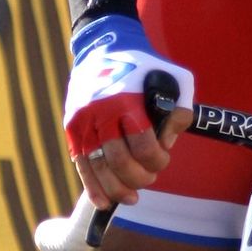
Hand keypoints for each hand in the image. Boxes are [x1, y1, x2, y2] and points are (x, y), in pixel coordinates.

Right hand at [64, 15, 193, 207]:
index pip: (143, 145)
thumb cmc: (145, 66)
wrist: (104, 48)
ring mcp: (83, 122)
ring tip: (132, 197)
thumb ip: (179, 111)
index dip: (157, 159)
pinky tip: (104, 202)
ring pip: (98, 168)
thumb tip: (168, 143)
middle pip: (120, 161)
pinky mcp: (72, 128)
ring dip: (117, 189)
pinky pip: (80, 165)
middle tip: (150, 176)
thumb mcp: (174, 78)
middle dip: (139, 176)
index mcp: (127, 100)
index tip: (163, 158)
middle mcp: (101, 112)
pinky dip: (92, 187)